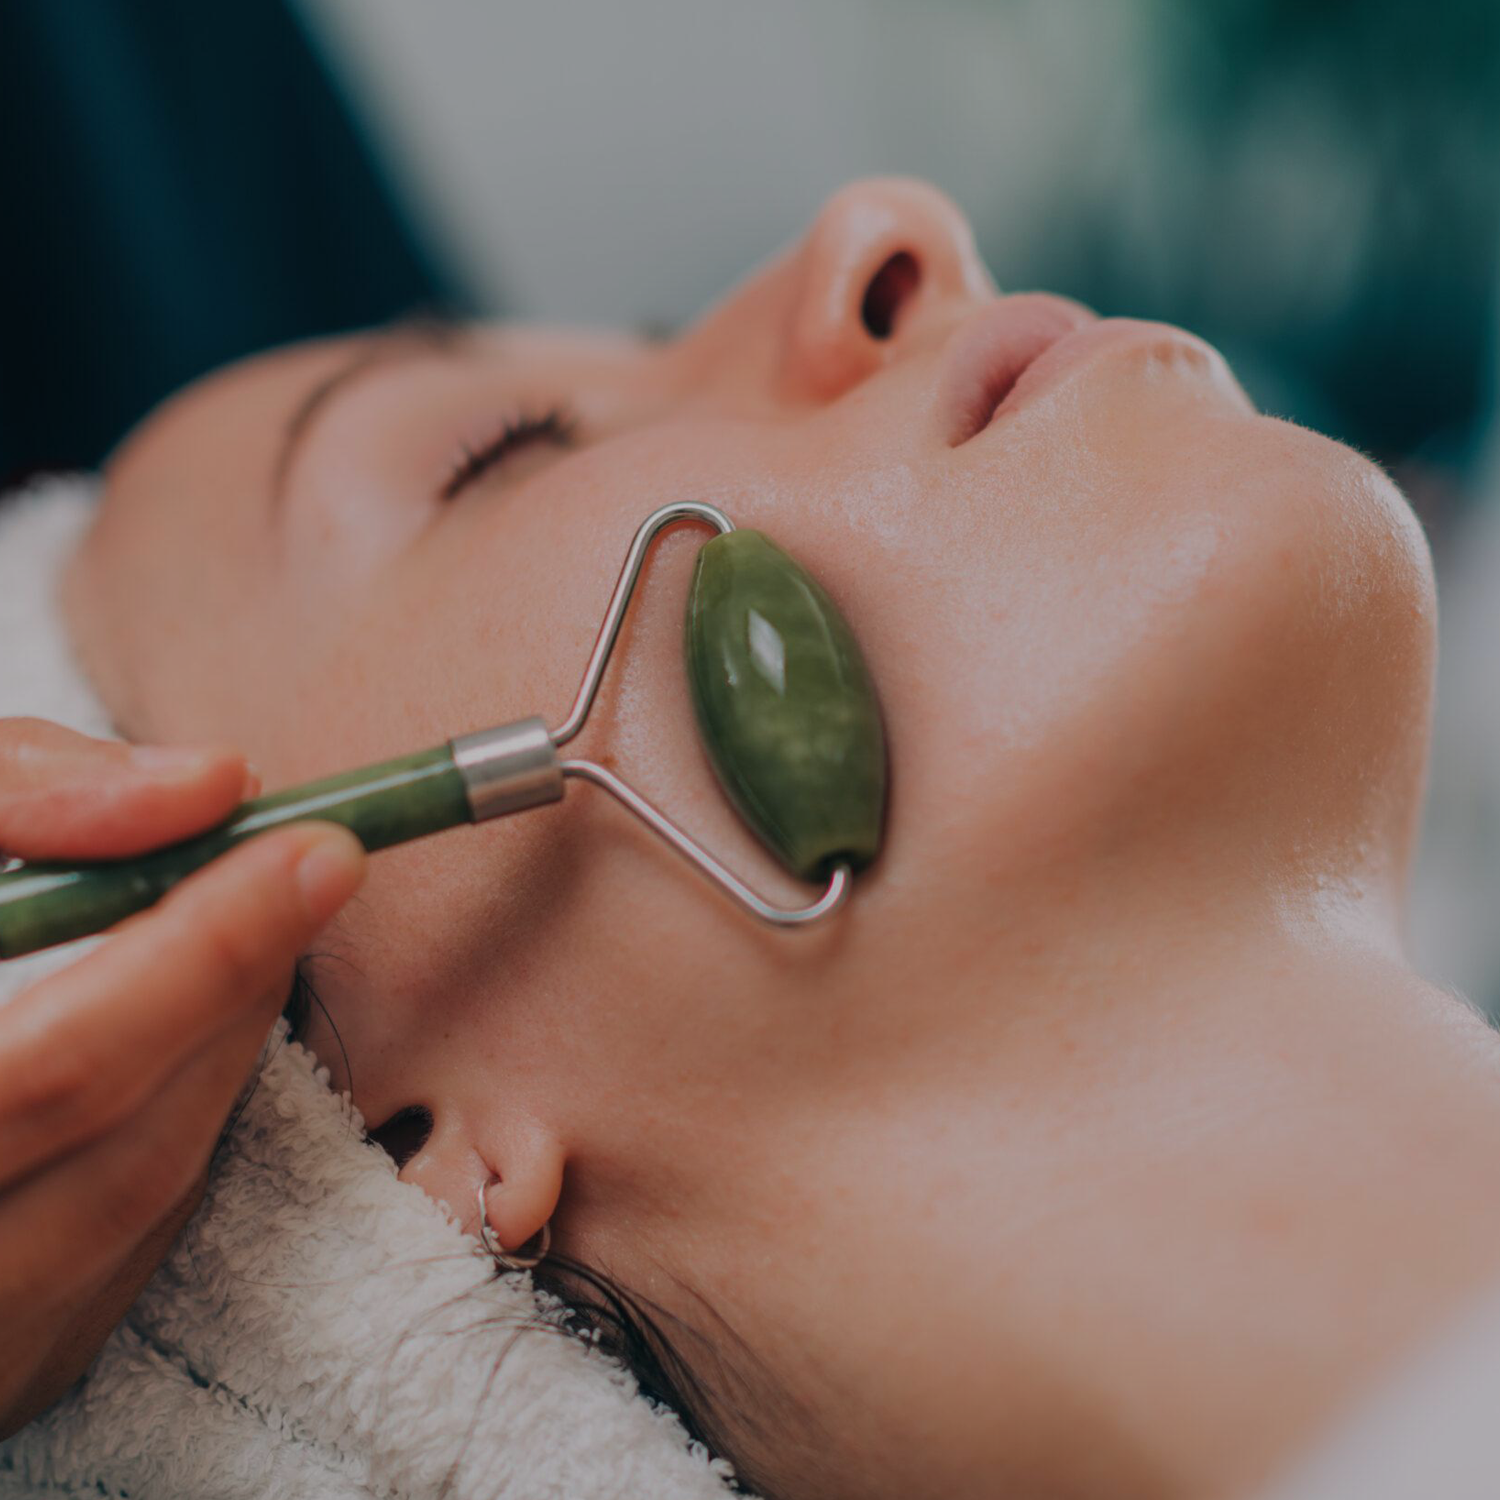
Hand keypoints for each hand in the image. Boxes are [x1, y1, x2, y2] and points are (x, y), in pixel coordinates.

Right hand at [0, 718, 364, 1436]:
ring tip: (251, 926)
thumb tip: (209, 785)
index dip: (199, 955)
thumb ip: (16, 787)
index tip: (311, 847)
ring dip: (223, 1049)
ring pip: (135, 1200)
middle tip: (316, 866)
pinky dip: (177, 1119)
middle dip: (232, 990)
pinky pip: (122, 1245)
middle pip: (114, 1150)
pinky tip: (185, 1031)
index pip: (47, 1074)